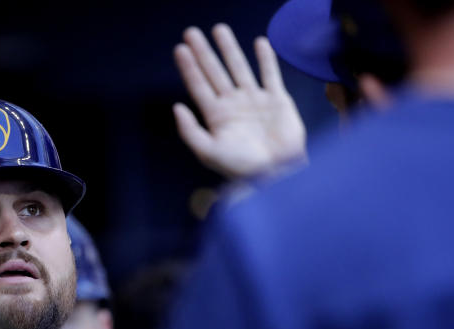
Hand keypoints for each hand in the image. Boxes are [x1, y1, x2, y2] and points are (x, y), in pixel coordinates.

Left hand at [173, 24, 306, 178]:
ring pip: (239, 68)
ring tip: (219, 29)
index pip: (199, 86)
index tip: (180, 49)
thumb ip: (190, 131)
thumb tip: (176, 107)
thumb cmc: (242, 167)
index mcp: (216, 117)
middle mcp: (233, 105)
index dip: (189, 67)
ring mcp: (255, 101)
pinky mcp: (277, 100)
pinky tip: (259, 43)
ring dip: (229, 49)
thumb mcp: (209, 152)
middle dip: (203, 53)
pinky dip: (265, 59)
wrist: (277, 174)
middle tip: (191, 32)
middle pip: (214, 72)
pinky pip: (270, 75)